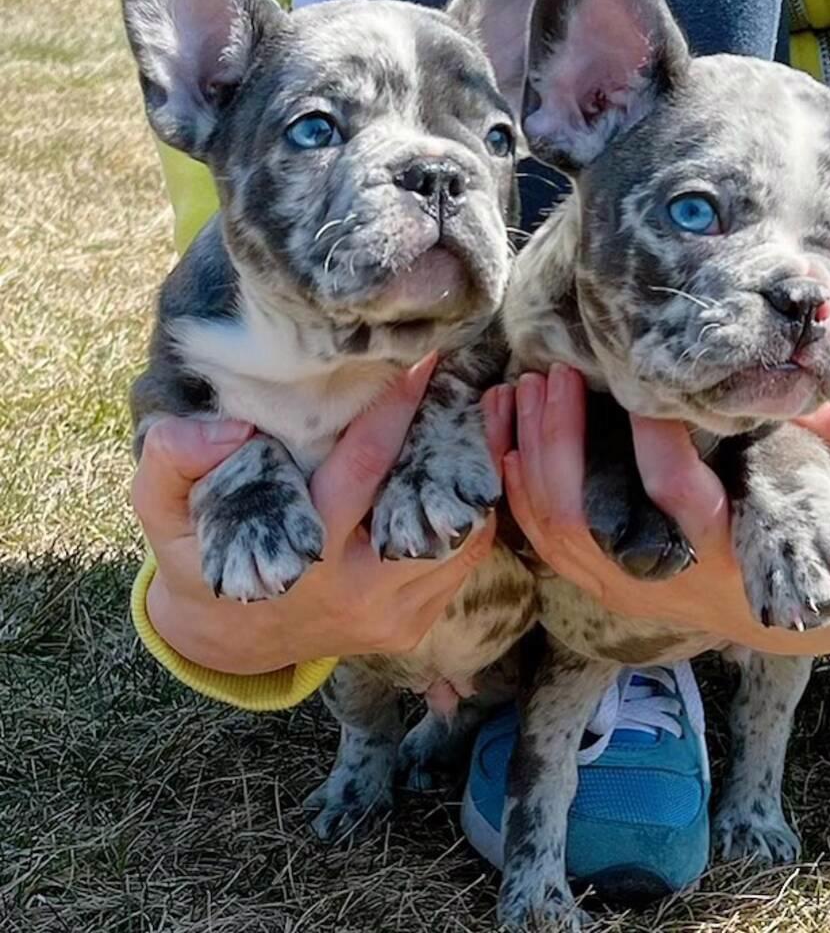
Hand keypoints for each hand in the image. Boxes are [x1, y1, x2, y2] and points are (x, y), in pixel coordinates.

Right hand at [131, 358, 513, 673]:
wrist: (229, 640)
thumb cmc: (200, 558)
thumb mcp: (162, 512)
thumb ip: (174, 461)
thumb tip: (232, 428)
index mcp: (303, 557)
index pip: (362, 469)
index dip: (395, 412)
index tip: (422, 363)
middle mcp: (358, 591)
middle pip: (428, 504)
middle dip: (458, 443)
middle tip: (484, 389)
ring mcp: (391, 614)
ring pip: (460, 540)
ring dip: (479, 479)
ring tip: (493, 420)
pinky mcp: (412, 625)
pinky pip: (460, 566)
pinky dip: (474, 517)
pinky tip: (477, 472)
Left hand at [503, 365, 829, 654]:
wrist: (804, 618)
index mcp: (728, 555)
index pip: (678, 495)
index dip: (654, 437)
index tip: (641, 379)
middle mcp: (666, 578)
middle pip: (584, 516)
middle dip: (560, 441)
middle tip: (554, 374)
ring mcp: (626, 587)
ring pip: (552, 529)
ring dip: (526, 456)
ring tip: (519, 389)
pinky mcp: (605, 584)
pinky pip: (543, 542)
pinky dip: (518, 488)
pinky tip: (505, 436)